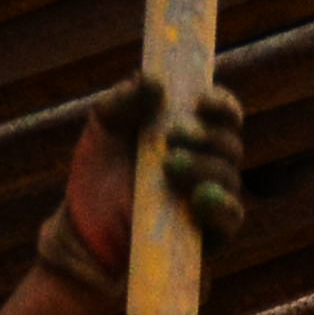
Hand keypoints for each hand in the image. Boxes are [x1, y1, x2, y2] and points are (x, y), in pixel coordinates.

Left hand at [50, 73, 250, 296]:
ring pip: (230, 177)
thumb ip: (125, 99)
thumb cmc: (99, 171)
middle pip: (230, 144)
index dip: (221, 105)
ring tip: (168, 166)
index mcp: (192, 133)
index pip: (224, 115)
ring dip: (205, 167)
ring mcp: (209, 199)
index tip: (201, 101)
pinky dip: (221, 205)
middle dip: (207, 137)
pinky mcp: (208, 234)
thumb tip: (154, 80)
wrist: (82, 227)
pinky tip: (199, 197)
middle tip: (172, 135)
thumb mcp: (104, 126)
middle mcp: (207, 163)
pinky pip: (231, 218)